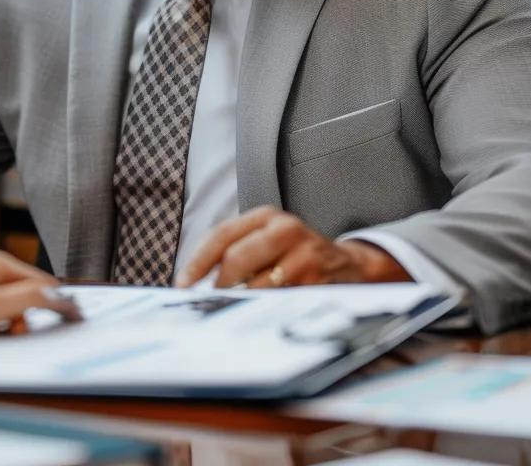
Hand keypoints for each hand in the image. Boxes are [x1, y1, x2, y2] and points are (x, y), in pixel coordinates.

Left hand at [0, 251, 81, 339]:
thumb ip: (31, 298)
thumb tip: (61, 296)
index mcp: (3, 264)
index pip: (44, 281)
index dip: (58, 301)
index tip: (73, 321)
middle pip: (27, 294)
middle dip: (28, 315)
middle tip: (16, 331)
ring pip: (10, 305)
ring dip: (11, 322)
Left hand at [175, 206, 410, 288]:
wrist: (348, 265)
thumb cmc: (295, 255)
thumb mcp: (266, 241)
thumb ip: (236, 252)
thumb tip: (194, 281)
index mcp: (266, 216)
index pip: (222, 234)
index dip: (198, 261)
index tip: (183, 284)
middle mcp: (285, 229)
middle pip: (237, 258)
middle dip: (219, 285)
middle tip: (211, 302)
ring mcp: (303, 253)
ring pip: (258, 284)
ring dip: (242, 302)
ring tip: (235, 310)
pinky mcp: (317, 279)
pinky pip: (281, 300)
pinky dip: (265, 310)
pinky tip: (260, 314)